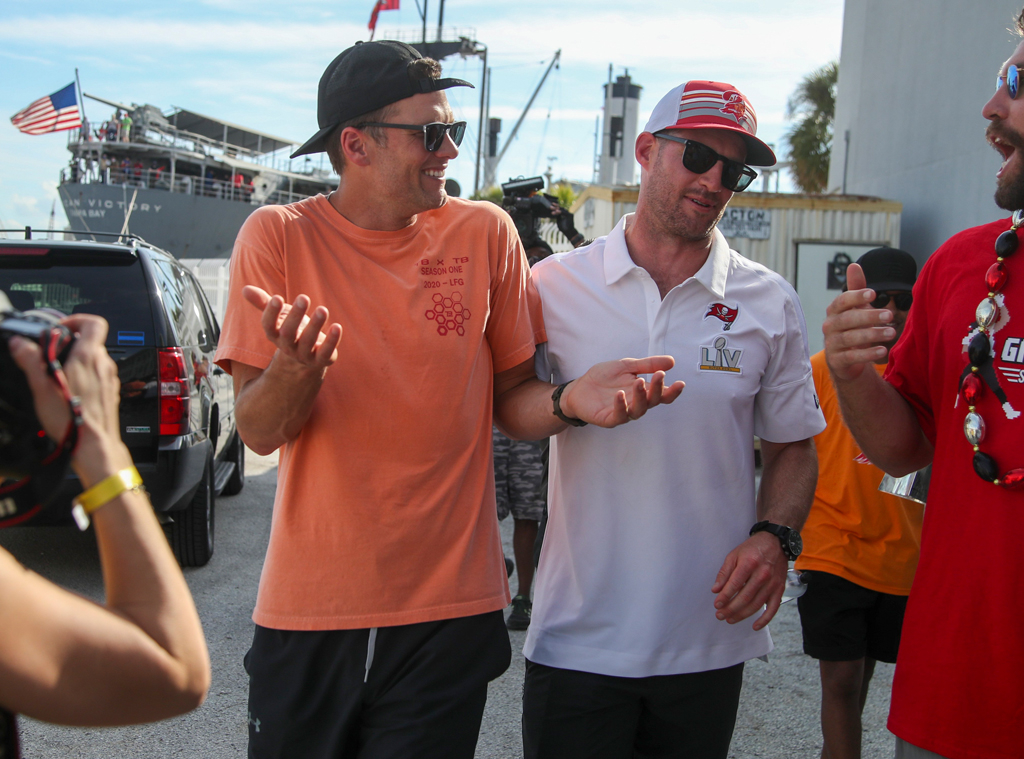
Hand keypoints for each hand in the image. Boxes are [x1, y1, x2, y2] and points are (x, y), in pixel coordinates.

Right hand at [9, 314, 129, 483]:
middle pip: (91, 342)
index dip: (77, 320)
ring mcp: (110, 380)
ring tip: (58, 376)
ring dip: (77, 362)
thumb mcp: (42, 386)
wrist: (95, 445)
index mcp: (89, 357)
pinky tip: (71, 392)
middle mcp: (104, 365)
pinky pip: (98, 377)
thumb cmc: (73, 418)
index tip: (60, 328)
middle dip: (70, 345)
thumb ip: (31, 360)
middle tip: (52, 356)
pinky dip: (85, 377)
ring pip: (94, 360)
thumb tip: (20, 344)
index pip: (94, 323)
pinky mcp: (111, 393)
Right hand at [242, 286, 341, 370]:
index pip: (268, 326)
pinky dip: (332, 340)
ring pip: (308, 342)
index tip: (277, 298)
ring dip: (315, 325)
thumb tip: (245, 289)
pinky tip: (337, 326)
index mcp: (276, 335)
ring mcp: (305, 355)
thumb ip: (263, 302)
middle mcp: (288, 347)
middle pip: (288, 333)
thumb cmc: (292, 329)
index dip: (271, 313)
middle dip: (295, 316)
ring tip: (322, 309)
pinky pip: (326, 352)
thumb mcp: (279, 315)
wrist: (307, 357)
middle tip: (304, 297)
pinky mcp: (322, 359)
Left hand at [560, 356, 684, 426]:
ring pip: (638, 410)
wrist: (580, 387)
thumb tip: (671, 362)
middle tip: (658, 375)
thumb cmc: (604, 377)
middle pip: (652, 402)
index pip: (661, 395)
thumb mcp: (627, 366)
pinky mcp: (608, 419)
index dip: (671, 391)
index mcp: (642, 392)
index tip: (680, 383)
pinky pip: (618, 416)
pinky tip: (621, 394)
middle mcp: (635, 404)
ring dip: (641, 397)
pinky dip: (621, 405)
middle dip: (656, 389)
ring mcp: (623, 413)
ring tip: (639, 382)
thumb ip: (648, 365)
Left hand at [711, 532, 786, 630]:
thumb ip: (724, 572)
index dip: (725, 596)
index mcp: (749, 563)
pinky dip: (765, 619)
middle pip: (745, 597)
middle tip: (720, 615)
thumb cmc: (752, 549)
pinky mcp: (780, 589)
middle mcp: (762, 574)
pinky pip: (773, 608)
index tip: (716, 604)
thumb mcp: (734, 555)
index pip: (735, 584)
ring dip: (742, 615)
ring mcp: (772, 583)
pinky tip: (755, 626)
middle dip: (731, 608)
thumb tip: (716, 590)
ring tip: (730, 619)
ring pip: (756, 604)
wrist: (775, 542)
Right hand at [822, 263, 895, 381]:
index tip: (874, 293)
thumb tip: (854, 265)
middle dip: (869, 316)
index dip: (856, 297)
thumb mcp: (856, 308)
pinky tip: (883, 350)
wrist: (845, 360)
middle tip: (889, 315)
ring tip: (891, 332)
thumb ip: (856, 288)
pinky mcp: (836, 361)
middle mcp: (830, 327)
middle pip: (847, 320)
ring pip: (850, 338)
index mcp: (834, 311)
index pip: (842, 301)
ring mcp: (831, 344)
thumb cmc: (853, 328)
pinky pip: (851, 357)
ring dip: (872, 334)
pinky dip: (867, 354)